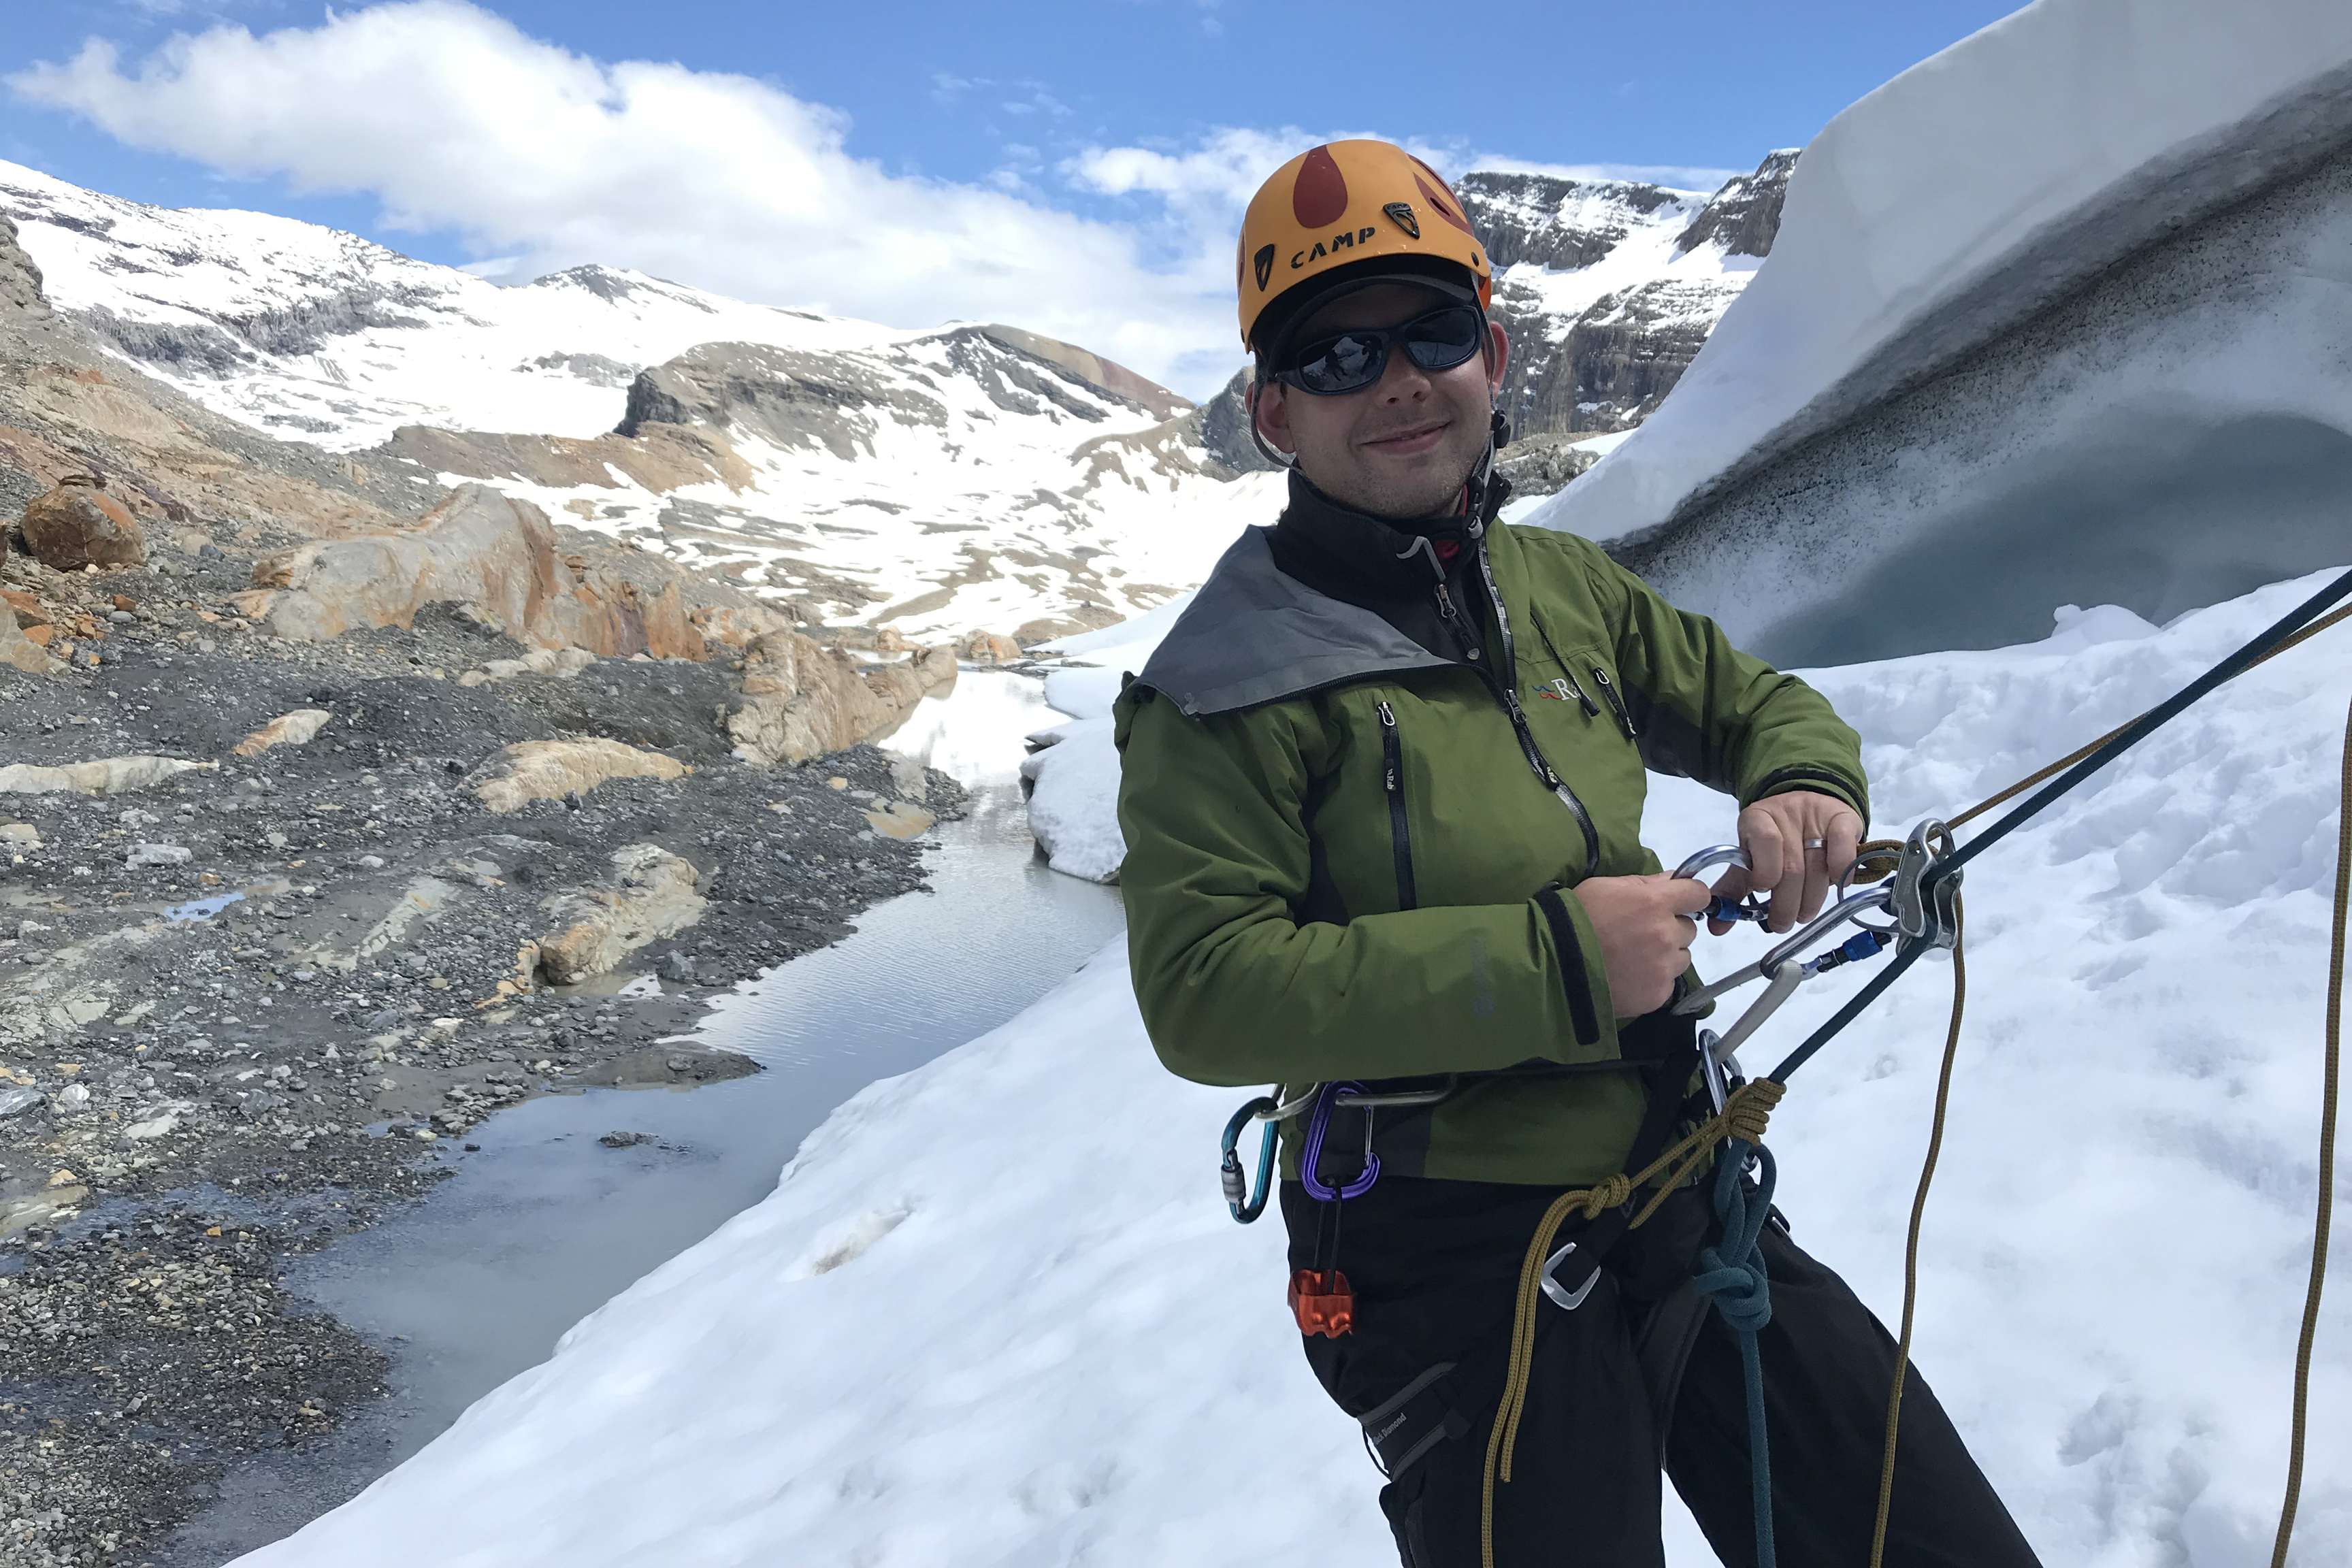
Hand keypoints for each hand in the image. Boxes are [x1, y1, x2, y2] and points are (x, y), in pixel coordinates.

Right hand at [1573, 873, 1711, 1018]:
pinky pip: (1668, 982)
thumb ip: (1644, 883)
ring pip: (1682, 957)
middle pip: (1689, 929)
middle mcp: (1666, 934)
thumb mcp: (1605, 887)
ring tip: (1636, 958)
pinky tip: (1631, 977)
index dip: (1690, 896)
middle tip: (1643, 934)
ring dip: (1666, 955)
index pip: (1698, 894)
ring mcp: (1664, 968)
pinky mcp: (1658, 994)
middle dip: (1671, 928)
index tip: (1679, 902)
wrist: (1555, 965)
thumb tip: (1672, 881)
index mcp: (1655, 903)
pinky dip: (1654, 979)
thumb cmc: (1576, 918)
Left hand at [1707, 790, 1864, 935]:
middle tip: (1782, 923)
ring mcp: (1817, 817)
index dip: (1766, 870)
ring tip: (1804, 915)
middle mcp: (1785, 814)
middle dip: (1787, 902)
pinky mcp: (1843, 819)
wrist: (1804, 811)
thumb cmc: (1773, 844)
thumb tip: (1717, 926)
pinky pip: (1845, 845)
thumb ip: (1733, 890)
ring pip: (1818, 864)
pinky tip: (1837, 885)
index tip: (1765, 891)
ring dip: (1811, 898)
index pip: (1764, 840)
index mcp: (1755, 819)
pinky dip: (1841, 869)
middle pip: (1791, 864)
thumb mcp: (1749, 861)